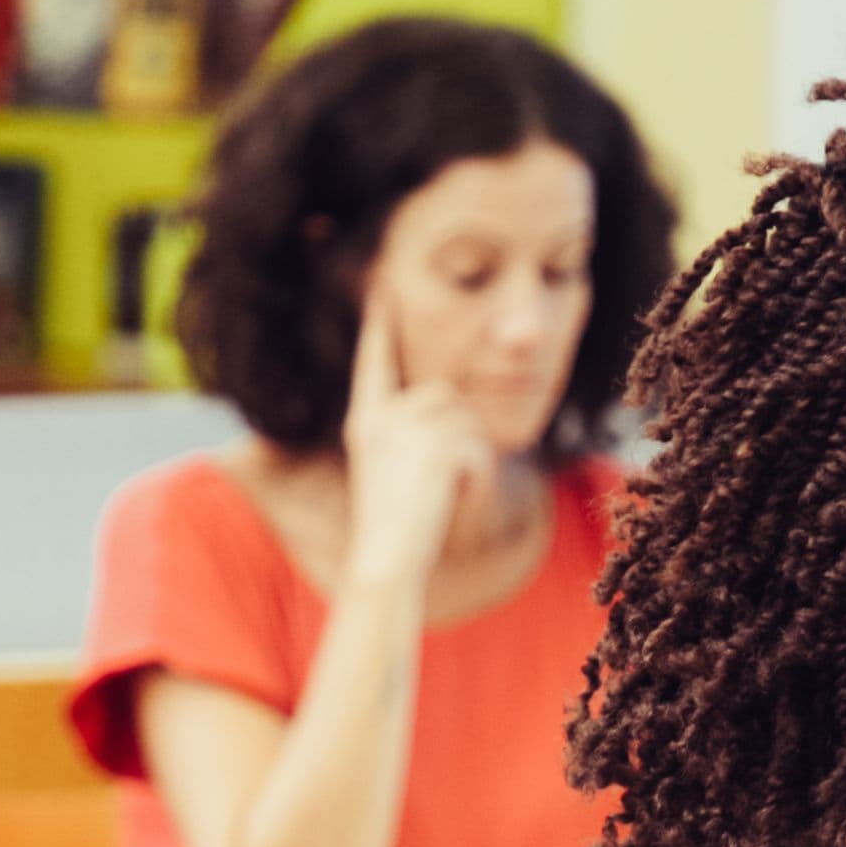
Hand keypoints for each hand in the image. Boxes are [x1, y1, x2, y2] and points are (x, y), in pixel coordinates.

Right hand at [339, 285, 493, 588]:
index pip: (375, 362)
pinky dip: (478, 480)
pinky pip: (479, 450)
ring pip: (467, 421)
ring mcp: (408, 428)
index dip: (379, 326)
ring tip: (444, 495)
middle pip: (445, 395)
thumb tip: (449, 405)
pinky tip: (453, 501)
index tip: (379, 287)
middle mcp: (382, 416)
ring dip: (471, 458)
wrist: (386, 559)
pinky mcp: (437, 445)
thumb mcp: (387, 473)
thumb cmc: (390, 530)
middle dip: (459, 435)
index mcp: (366, 421)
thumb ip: (409, 435)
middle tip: (442, 484)